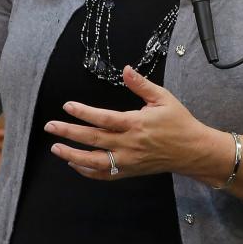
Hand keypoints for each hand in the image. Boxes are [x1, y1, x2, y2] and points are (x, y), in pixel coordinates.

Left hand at [45, 65, 213, 179]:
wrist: (193, 151)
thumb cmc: (178, 122)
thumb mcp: (163, 98)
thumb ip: (141, 84)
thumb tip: (126, 69)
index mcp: (136, 124)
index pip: (104, 118)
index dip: (84, 113)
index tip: (67, 106)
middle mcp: (129, 144)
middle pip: (94, 140)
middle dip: (69, 133)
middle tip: (50, 127)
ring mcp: (129, 160)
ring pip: (95, 162)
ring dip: (73, 156)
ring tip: (56, 148)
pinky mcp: (130, 171)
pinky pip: (105, 175)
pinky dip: (88, 172)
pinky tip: (74, 164)